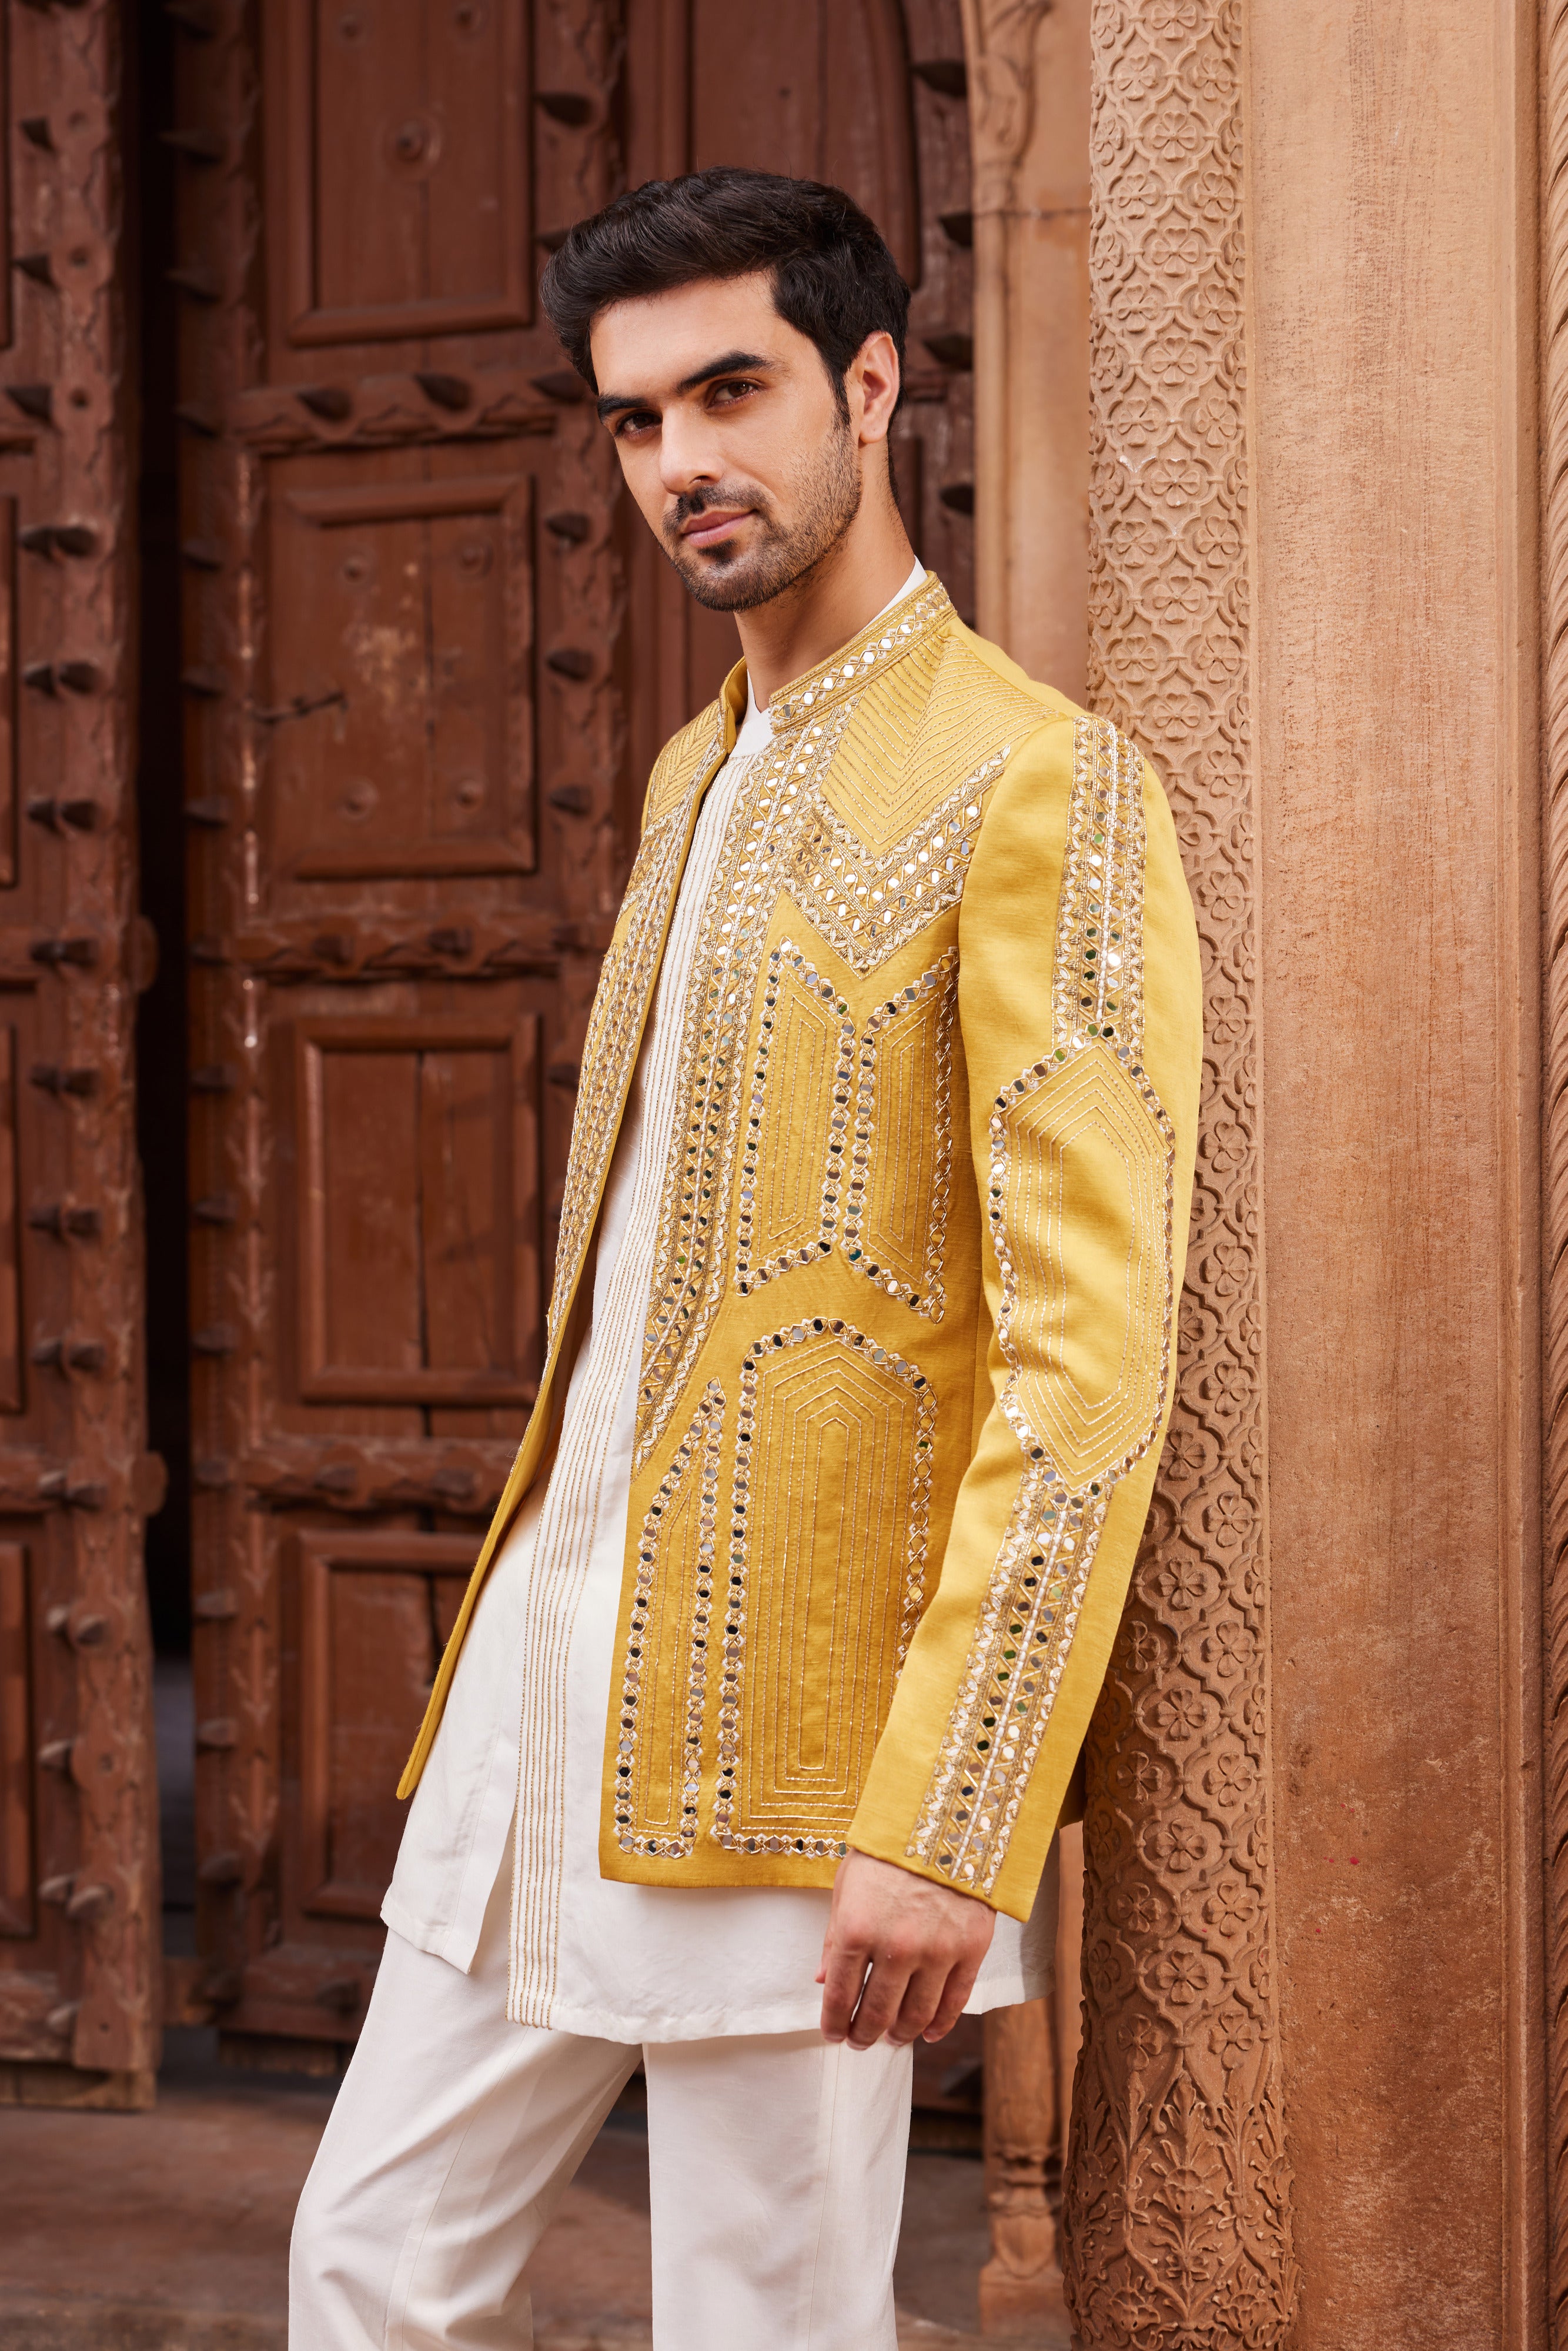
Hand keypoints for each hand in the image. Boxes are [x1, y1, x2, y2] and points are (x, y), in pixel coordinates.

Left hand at [816, 1848, 994, 2049]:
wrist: (945, 1820)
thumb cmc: (888, 1852)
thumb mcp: (847, 1886)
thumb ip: (834, 1937)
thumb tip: (823, 1981)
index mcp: (855, 1929)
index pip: (840, 1996)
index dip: (833, 2024)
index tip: (833, 2035)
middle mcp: (895, 1947)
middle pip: (877, 2013)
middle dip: (864, 2035)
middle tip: (860, 2041)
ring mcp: (936, 1951)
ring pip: (916, 2015)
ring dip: (899, 2034)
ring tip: (891, 2037)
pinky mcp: (970, 1949)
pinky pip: (954, 2002)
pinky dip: (939, 2025)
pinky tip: (927, 2033)